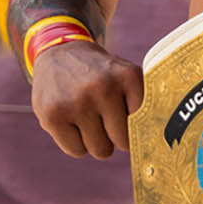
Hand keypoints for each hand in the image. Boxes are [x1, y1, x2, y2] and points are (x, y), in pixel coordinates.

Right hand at [31, 38, 144, 159]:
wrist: (58, 52)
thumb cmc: (100, 75)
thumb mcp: (125, 76)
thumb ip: (143, 105)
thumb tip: (149, 144)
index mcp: (128, 75)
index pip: (145, 126)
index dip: (134, 123)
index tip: (125, 110)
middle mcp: (103, 86)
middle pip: (123, 142)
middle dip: (115, 135)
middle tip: (104, 116)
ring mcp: (76, 101)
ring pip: (101, 150)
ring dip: (95, 140)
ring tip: (87, 116)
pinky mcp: (53, 115)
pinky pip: (77, 152)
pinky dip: (75, 142)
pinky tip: (70, 120)